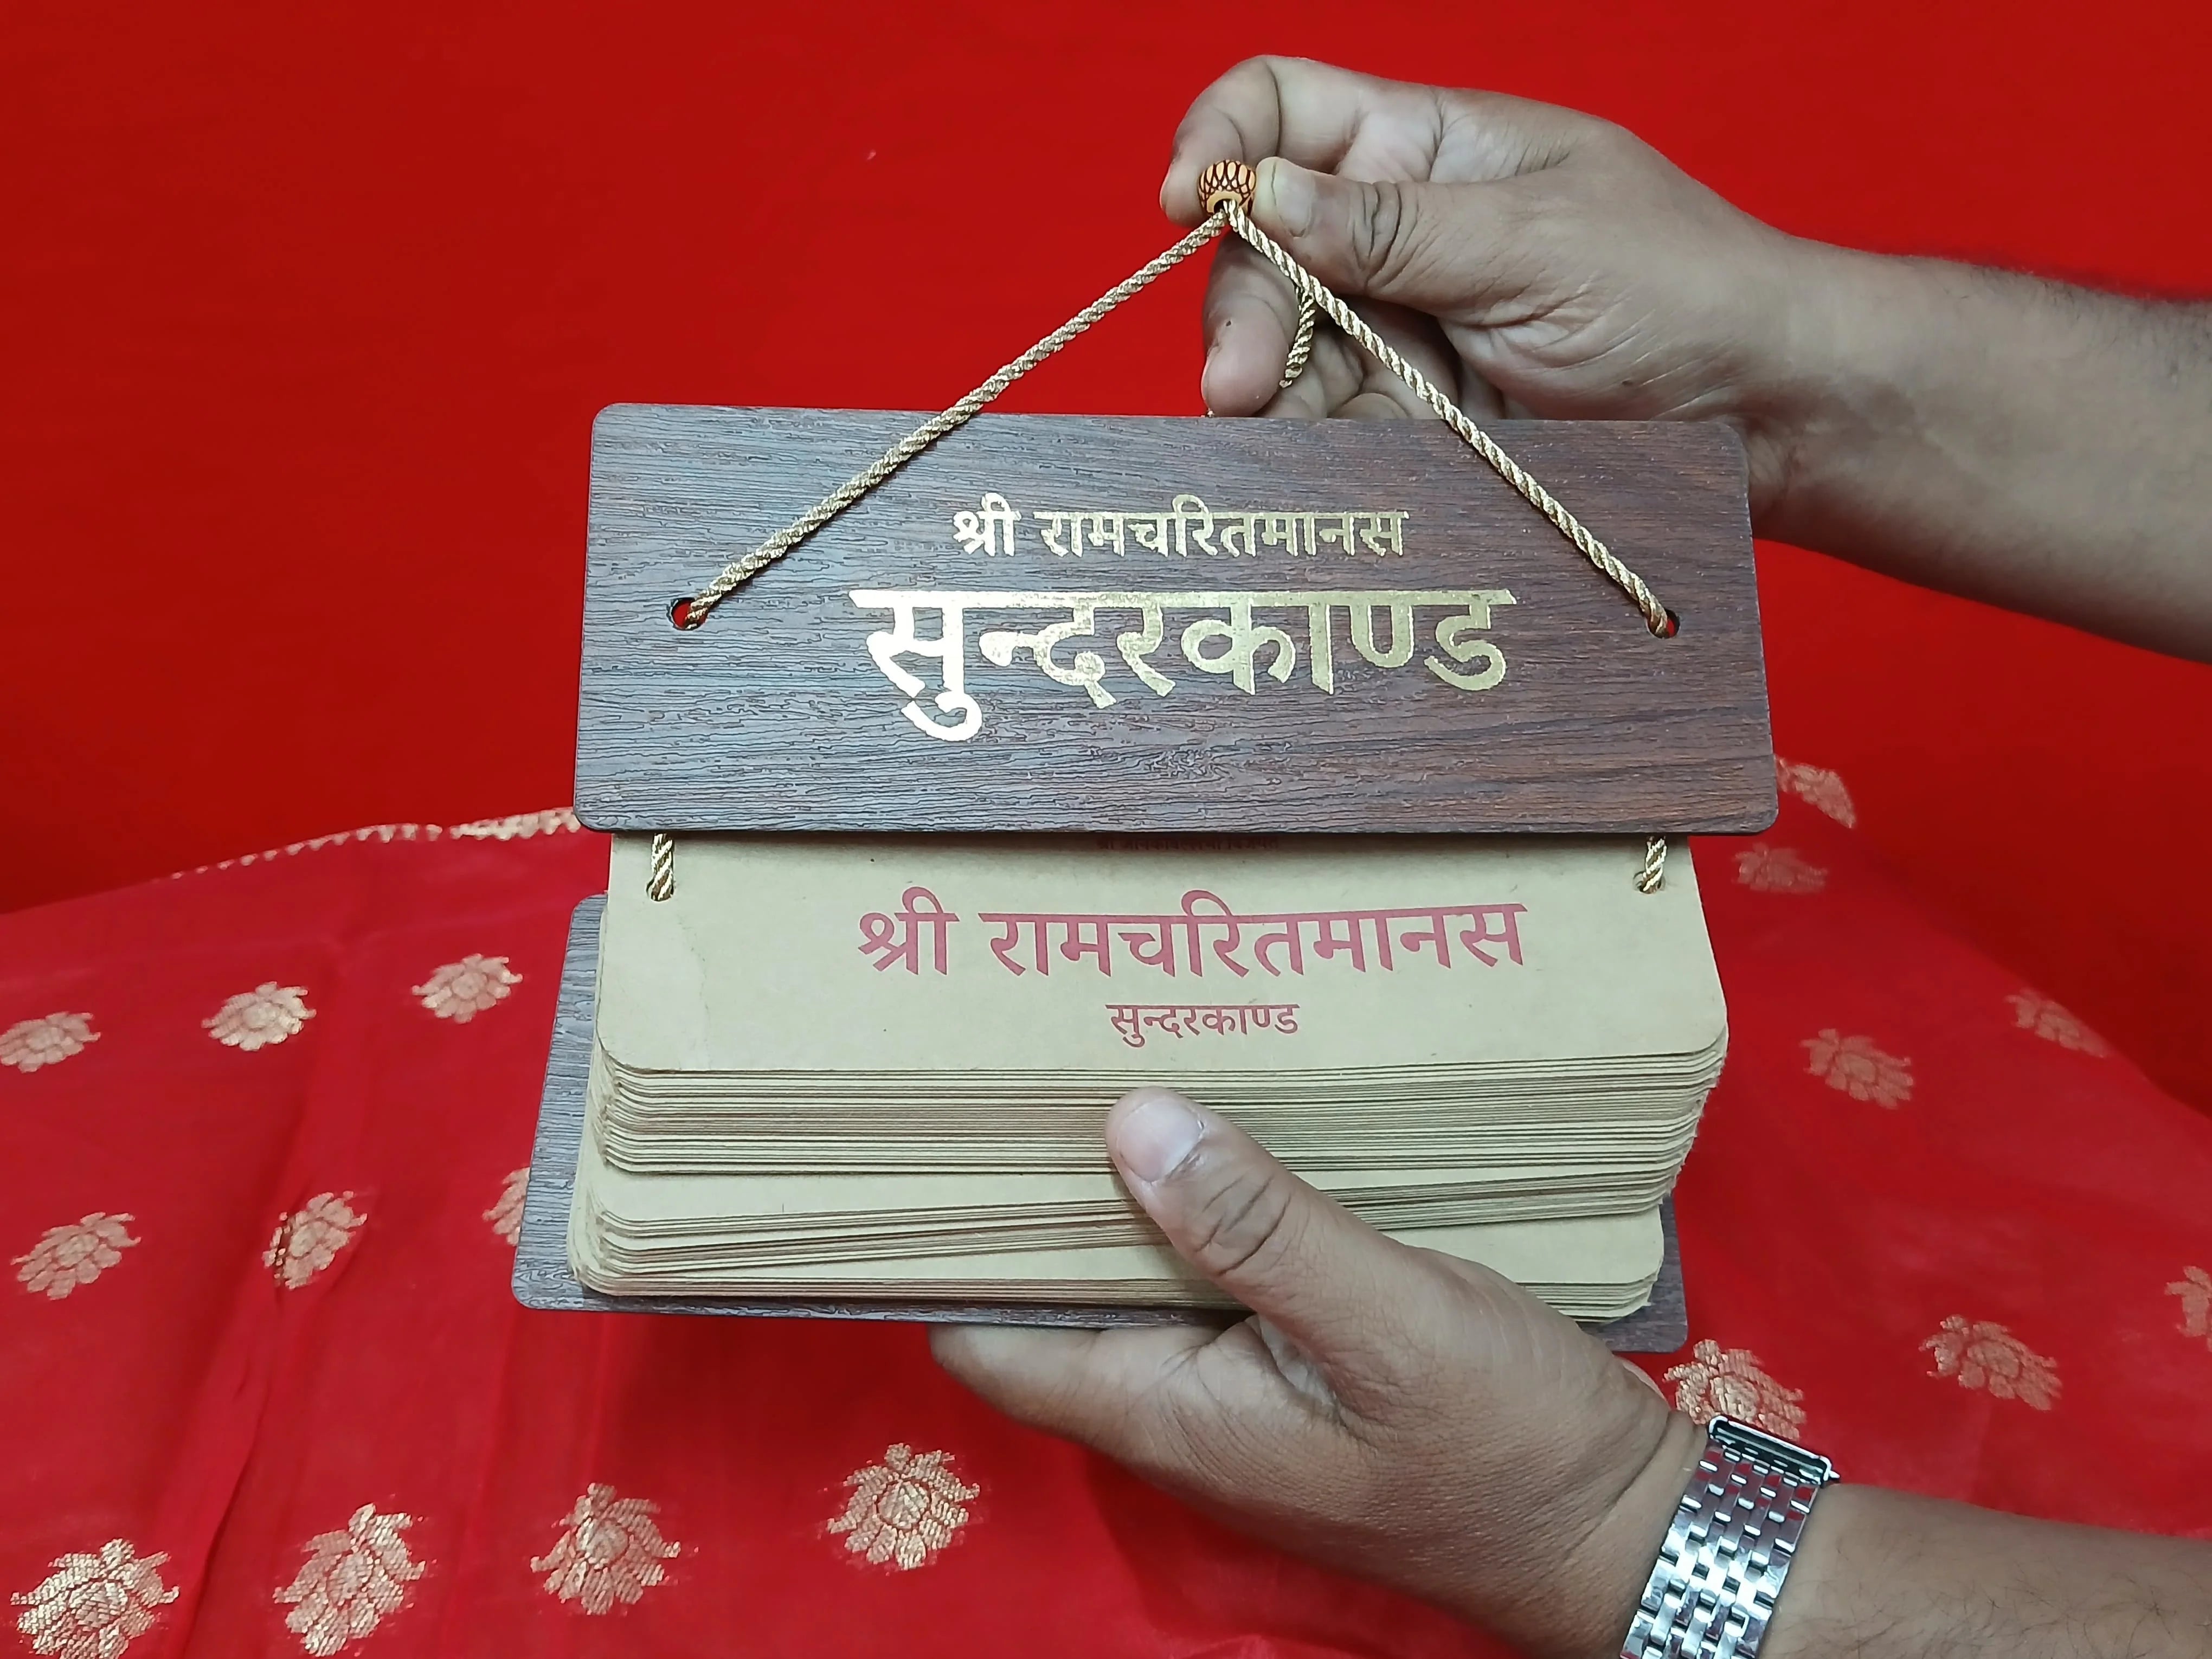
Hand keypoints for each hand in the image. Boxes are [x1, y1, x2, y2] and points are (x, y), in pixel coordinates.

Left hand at [931, 1088, 1702, 1658]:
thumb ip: (1259, 1229)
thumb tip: (1131, 1127)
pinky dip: (1201, 1216)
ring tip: (1113, 1073)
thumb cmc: (1507, 1445)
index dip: (950, 1248)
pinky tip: (1223, 1138)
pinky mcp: (1296, 1373)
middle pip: (1057, 1300)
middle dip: (1040, 1197)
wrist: (1620, 1525)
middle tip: (1031, 1067)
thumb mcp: (1387, 1322)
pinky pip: (1213, 1284)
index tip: (944, 1137)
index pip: (991, 1340)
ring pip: (1139, 1284)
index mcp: (1168, 1415)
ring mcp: (1239, 1396)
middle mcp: (1181, 1412)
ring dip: (1127, 1198)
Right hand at [1157, 58, 1832, 517]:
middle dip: (1241, 314)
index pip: (1285, 109)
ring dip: (1272, 400)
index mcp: (1431, 149)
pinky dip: (1315, 457)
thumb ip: (1389, 227)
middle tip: (1238, 387)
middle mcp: (1399, 236)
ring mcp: (1402, 333)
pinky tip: (1325, 475)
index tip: (1184, 201)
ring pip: (1282, 356)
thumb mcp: (1534, 242)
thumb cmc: (1683, 293)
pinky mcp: (1414, 424)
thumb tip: (1257, 193)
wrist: (1763, 419)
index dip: (1222, 140)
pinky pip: (1331, 434)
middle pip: (1261, 252)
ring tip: (1289, 445)